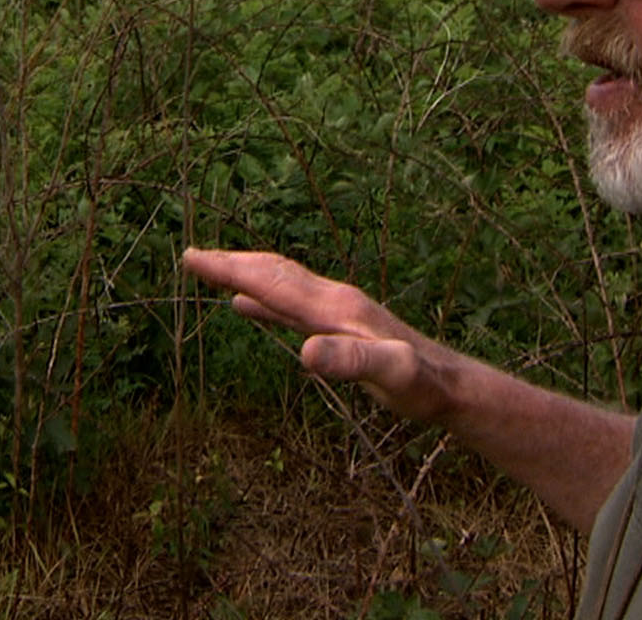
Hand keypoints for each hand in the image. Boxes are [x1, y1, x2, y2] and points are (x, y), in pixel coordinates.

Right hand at [182, 248, 453, 421]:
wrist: (450, 385)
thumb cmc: (422, 384)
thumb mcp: (390, 375)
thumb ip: (352, 361)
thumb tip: (306, 352)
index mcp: (335, 306)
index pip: (273, 281)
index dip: (231, 269)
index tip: (192, 257)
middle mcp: (333, 300)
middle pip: (274, 273)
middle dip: (232, 263)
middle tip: (191, 256)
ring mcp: (336, 312)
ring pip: (281, 285)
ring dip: (245, 275)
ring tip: (213, 269)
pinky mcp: (340, 327)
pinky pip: (291, 306)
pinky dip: (263, 300)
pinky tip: (248, 305)